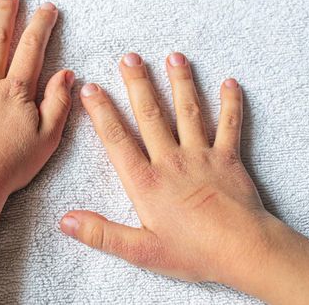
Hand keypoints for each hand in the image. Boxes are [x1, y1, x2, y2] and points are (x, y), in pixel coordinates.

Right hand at [60, 52, 274, 281]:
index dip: (101, 112)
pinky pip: (230, 125)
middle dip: (138, 84)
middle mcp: (172, 160)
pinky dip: (230, 104)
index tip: (91, 88)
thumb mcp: (141, 251)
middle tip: (130, 57)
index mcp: (147, 181)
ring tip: (174, 56)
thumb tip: (66, 221)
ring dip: (180, 82)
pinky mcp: (228, 158)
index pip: (117, 139)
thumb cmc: (193, 252)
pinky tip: (229, 83)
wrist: (243, 251)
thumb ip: (102, 233)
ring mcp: (201, 156)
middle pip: (151, 114)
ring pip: (188, 111)